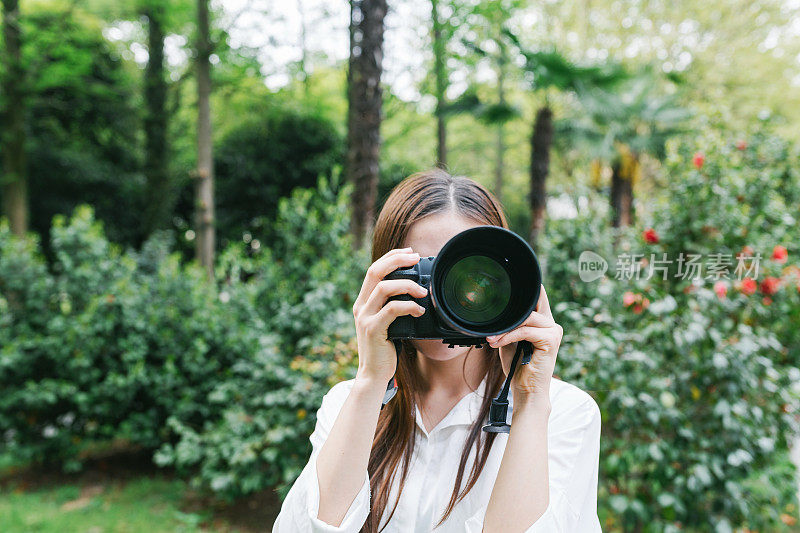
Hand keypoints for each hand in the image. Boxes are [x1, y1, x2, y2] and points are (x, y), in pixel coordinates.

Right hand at [352, 247, 427, 384]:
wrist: (373, 375)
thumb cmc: (384, 349)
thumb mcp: (386, 322)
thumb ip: (393, 306)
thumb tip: (417, 290)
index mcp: (363, 301)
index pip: (374, 269)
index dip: (391, 257)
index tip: (409, 252)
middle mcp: (360, 306)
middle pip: (376, 271)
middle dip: (397, 260)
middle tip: (416, 258)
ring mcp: (364, 317)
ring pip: (384, 288)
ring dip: (408, 285)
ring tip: (423, 292)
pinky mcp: (373, 329)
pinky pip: (392, 309)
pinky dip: (409, 306)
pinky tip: (420, 311)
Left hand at [485, 285, 560, 403]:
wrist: (526, 389)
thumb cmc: (519, 366)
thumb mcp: (511, 339)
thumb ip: (511, 324)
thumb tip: (498, 310)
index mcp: (544, 322)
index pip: (538, 297)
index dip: (527, 289)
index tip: (507, 285)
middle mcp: (552, 324)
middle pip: (531, 305)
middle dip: (510, 313)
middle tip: (492, 325)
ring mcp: (553, 331)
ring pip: (526, 318)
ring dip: (505, 329)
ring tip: (492, 339)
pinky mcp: (551, 340)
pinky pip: (525, 331)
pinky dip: (509, 336)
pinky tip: (497, 343)